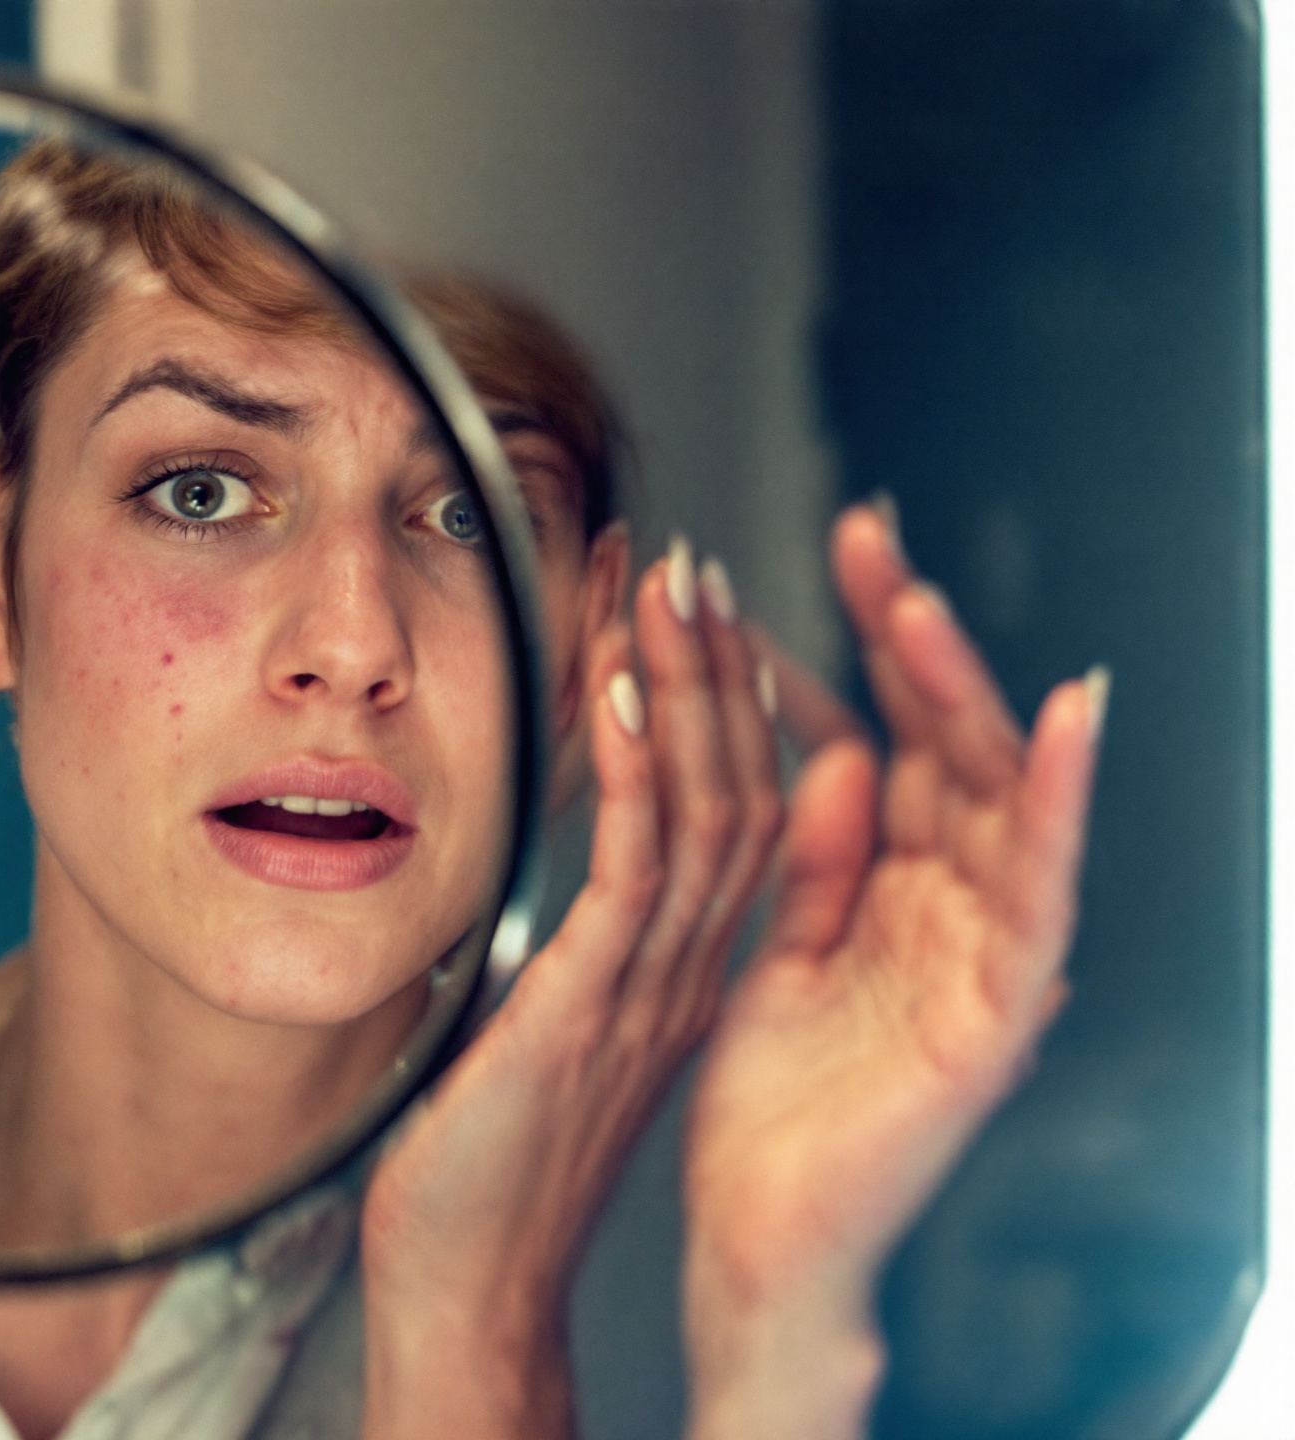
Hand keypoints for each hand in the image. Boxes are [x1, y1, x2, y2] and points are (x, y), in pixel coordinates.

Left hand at [360, 537, 782, 1439]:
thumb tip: (598, 853)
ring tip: (674, 585)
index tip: (702, 614)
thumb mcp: (565, 1010)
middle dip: (726, 668)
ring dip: (691, 690)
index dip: (731, 706)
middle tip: (699, 564)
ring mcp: (655, 986)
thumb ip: (599, 929)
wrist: (474, 1278)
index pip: (741, 810)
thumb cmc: (502, 1143)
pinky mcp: (594, 1003)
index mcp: (690, 965)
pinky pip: (630, 869)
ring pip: (708, 810)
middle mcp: (693, 967)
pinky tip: (620, 687)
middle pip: (746, 789)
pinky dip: (632, 770)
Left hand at [682, 503, 1104, 1439]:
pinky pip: (1037, 896)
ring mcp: (981, 961)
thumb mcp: (789, 945)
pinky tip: (1066, 720)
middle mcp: (949, 914)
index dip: (861, 653)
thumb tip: (843, 752)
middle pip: (943, 747)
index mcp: (895, 895)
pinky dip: (1055, 806)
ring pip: (994, 798)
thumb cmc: (772, 1106)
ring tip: (921, 601)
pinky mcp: (997, 1018)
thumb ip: (823, 855)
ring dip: (962, 693)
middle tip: (865, 540)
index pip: (890, 744)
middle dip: (905, 641)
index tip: (819, 570)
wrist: (763, 1235)